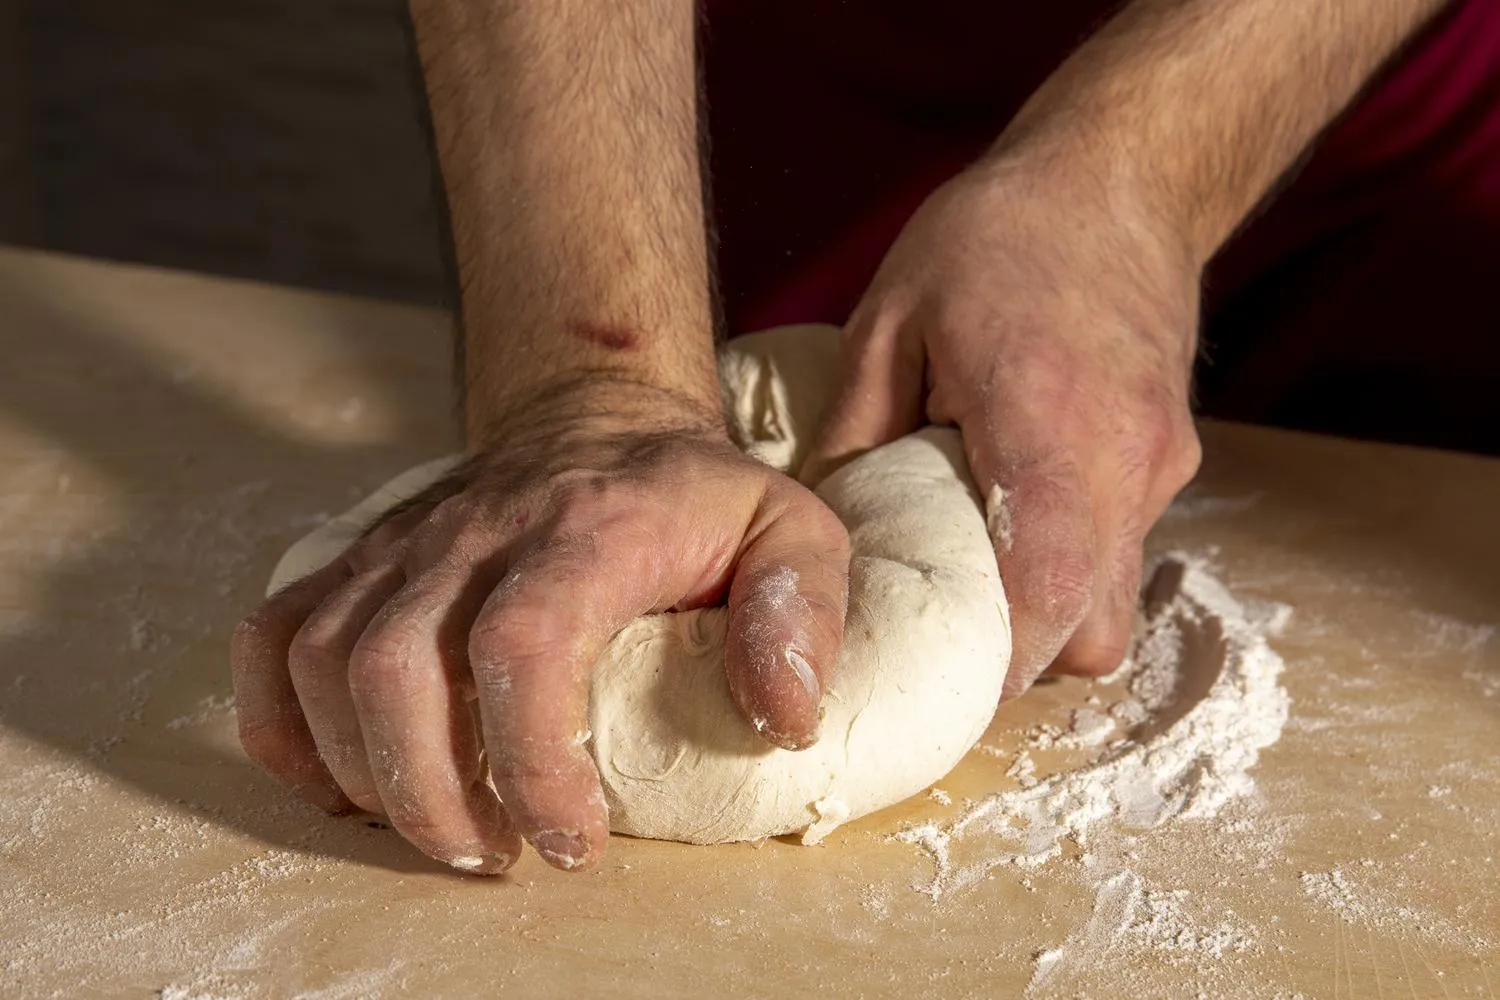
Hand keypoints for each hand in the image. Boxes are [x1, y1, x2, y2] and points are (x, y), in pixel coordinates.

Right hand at [233, 384, 849, 872]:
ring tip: (438, 830)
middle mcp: (474, 534)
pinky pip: (274, 638)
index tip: (570, 844)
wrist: (598, 412)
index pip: (521, 647)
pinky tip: (339, 783)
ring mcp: (403, 544)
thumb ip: (802, 613)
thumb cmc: (695, 496)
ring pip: (322, 661)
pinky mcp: (358, 560)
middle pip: (393, 667)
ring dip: (361, 773)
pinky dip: (283, 726)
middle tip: (493, 857)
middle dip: (428, 795)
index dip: (529, 764)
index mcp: (586, 530)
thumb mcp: (790, 531)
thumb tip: (785, 721)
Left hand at [805, 150, 1200, 698]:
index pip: (1046, 592)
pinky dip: (1073, 566)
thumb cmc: (995, 240)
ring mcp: (1159, 468)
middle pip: (1090, 633)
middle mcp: (1122, 464)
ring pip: (1113, 603)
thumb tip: (823, 531)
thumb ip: (854, 433)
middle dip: (1018, 656)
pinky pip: (1123, 555)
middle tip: (942, 630)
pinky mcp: (1172, 462)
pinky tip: (1018, 520)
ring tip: (977, 571)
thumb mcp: (890, 320)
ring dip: (1048, 613)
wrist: (1117, 182)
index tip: (931, 684)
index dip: (994, 663)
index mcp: (1046, 427)